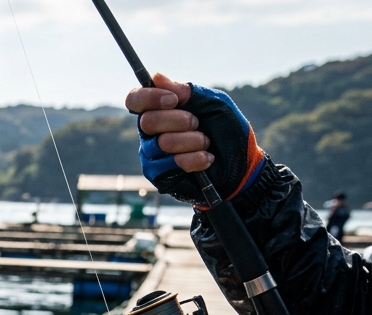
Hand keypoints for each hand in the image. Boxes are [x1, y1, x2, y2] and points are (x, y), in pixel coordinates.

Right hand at [127, 73, 266, 206]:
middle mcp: (151, 131)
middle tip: (197, 123)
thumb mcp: (214, 103)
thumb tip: (156, 77)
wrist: (241, 164)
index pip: (135, 99)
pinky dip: (193, 159)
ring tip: (206, 143)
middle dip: (179, 121)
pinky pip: (168, 164)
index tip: (174, 100)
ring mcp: (152, 154)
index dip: (149, 97)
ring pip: (161, 143)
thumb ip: (187, 91)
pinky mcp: (158, 175)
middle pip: (147, 121)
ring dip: (191, 141)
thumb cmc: (227, 131)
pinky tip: (206, 159)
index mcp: (160, 109)